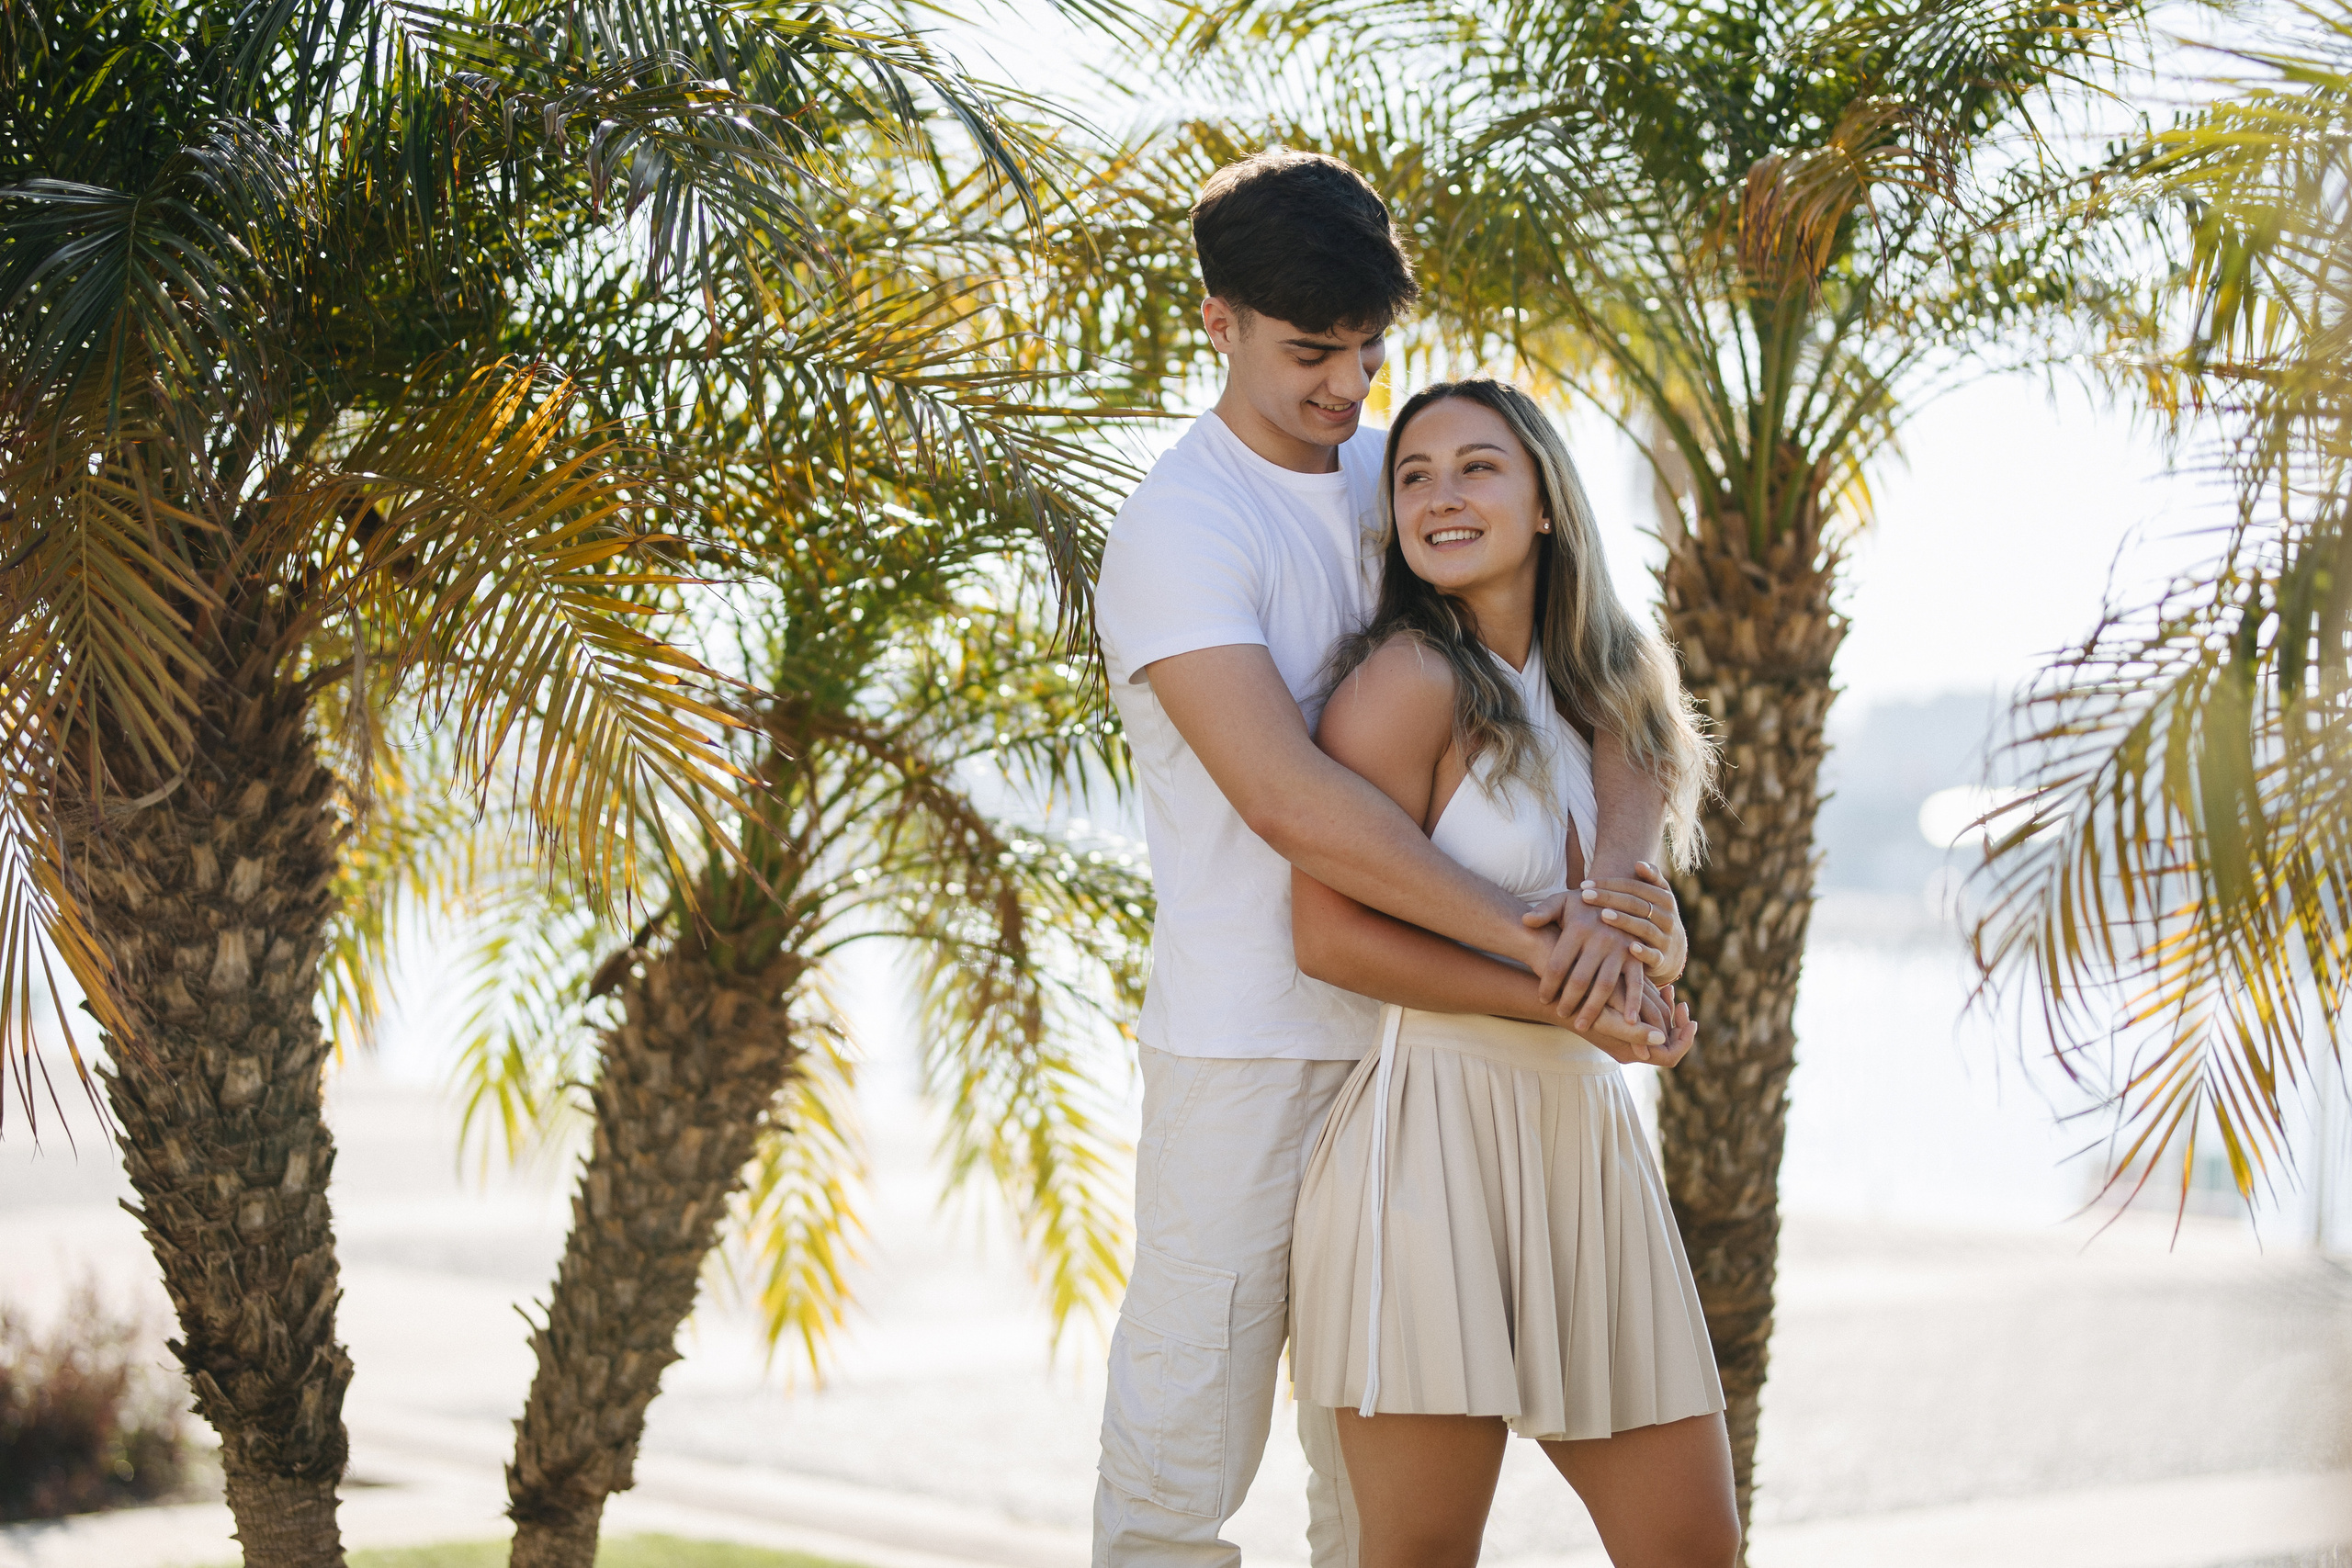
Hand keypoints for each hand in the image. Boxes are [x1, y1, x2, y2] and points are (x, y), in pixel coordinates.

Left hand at [1522, 893, 1641, 1026]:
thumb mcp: (1562, 901)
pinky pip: (1636, 983)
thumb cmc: (1584, 904)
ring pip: (1605, 986)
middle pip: (1580, 979)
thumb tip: (1526, 920)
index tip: (1543, 999)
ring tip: (1581, 1026)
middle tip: (1560, 1014)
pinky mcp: (1637, 957)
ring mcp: (1621, 949)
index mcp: (1579, 928)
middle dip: (1568, 1001)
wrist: (1620, 897)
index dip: (1548, 985)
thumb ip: (1544, 911)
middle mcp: (1601, 938)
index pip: (1558, 964)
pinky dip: (1633, 1003)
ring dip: (1593, 1009)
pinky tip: (1626, 1022)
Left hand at [1577, 861, 1686, 983]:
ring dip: (1625, 921)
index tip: (1584, 884)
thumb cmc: (1655, 919)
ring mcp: (1665, 938)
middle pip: (1637, 904)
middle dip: (1610, 898)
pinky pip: (1654, 955)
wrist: (1673, 953)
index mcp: (1664, 898)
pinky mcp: (1662, 960)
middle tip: (1585, 896)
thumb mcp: (1658, 898)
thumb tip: (1638, 863)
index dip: (1610, 884)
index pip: (1635, 887)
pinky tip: (1629, 947)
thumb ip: (1651, 879)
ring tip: (1604, 915)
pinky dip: (1643, 952)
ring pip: (1645, 928)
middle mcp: (1667, 916)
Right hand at [1581, 981, 1694, 1068]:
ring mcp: (1626, 1033)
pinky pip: (1648, 1017)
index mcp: (1629, 1053)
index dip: (1684, 1039)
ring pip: (1660, 1028)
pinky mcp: (1623, 1019)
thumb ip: (1634, 1034)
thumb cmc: (1580, 1006)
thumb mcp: (1606, 1020)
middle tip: (1682, 1002)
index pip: (1670, 1056)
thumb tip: (1662, 1038)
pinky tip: (1661, 988)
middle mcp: (1630, 1047)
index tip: (1689, 1017)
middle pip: (1667, 1042)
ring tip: (1671, 991)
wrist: (1559, 992)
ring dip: (1669, 1011)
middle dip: (1679, 1023)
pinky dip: (1658, 1004)